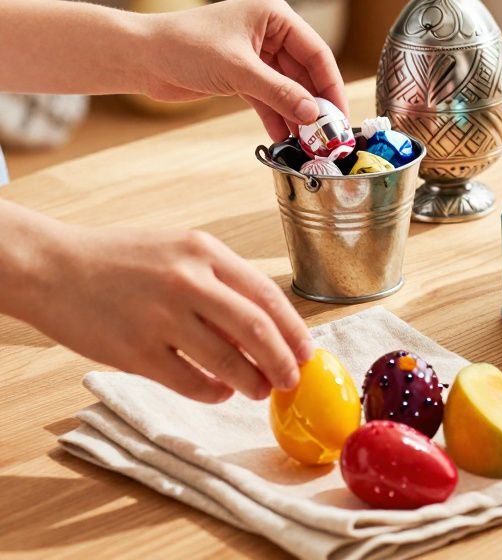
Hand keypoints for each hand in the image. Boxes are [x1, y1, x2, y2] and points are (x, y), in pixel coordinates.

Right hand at [21, 221, 314, 402]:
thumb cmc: (120, 260)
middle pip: (256, 330)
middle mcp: (187, 281)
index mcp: (204, 251)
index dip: (294, 330)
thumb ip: (220, 282)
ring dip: (251, 382)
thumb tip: (266, 328)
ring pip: (227, 361)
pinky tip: (219, 392)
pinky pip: (189, 381)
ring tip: (258, 390)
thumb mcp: (178, 251)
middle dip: (282, 362)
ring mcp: (159, 317)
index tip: (306, 351)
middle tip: (291, 380)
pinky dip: (212, 392)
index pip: (267, 295)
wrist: (51, 266)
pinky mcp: (134, 351)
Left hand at [142, 0, 348, 140]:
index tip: (340, 115)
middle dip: (315, 105)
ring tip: (308, 143)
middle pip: (306, 73)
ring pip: (289, 89)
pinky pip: (270, 98)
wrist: (139, 57)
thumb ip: (279, 93)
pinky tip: (285, 138)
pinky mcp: (243, 75)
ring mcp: (257, 55)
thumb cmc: (182, 46)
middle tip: (328, 135)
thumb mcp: (238, 70)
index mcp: (275, 15)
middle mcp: (270, 32)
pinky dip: (277, 117)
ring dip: (297, 115)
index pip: (317, 52)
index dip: (331, 86)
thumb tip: (314, 115)